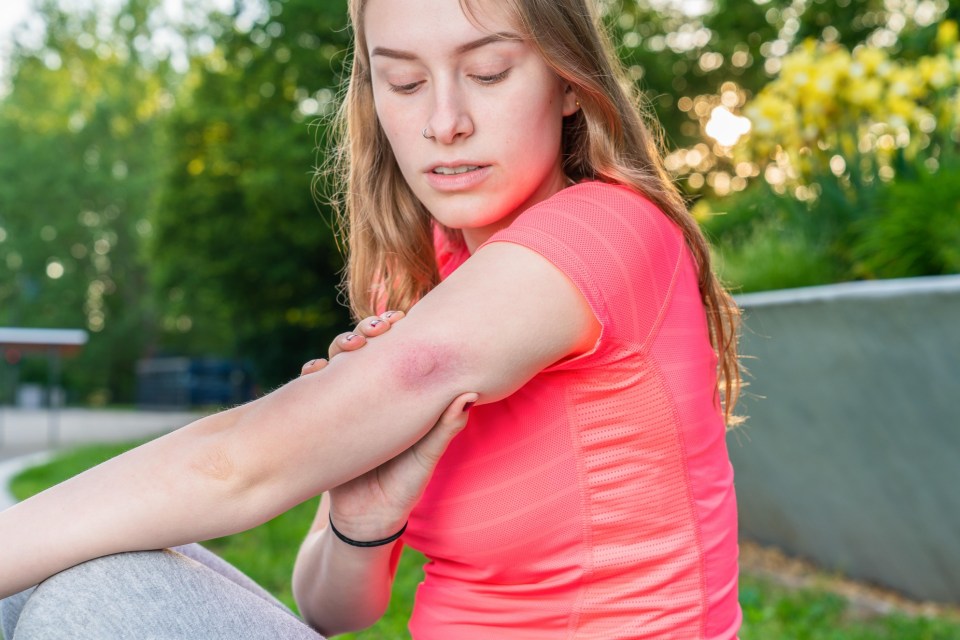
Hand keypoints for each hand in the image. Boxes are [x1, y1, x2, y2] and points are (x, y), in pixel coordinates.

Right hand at [299, 310, 475, 541]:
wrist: (364, 518)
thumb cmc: (403, 484)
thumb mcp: (425, 457)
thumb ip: (444, 428)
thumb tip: (471, 394)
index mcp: (401, 395)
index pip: (399, 351)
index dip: (398, 330)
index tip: (401, 318)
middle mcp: (373, 392)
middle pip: (367, 346)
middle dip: (367, 329)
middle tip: (375, 329)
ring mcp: (346, 401)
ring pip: (339, 360)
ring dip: (340, 345)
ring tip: (347, 346)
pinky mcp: (321, 416)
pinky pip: (312, 387)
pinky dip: (312, 373)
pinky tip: (314, 371)